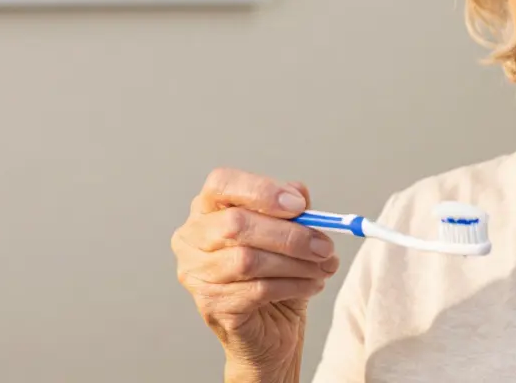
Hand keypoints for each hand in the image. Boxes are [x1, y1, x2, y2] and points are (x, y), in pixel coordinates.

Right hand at [172, 169, 338, 379]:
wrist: (272, 330)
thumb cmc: (276, 275)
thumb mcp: (290, 234)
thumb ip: (292, 210)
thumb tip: (298, 193)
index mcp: (207, 208)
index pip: (221, 184)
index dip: (261, 191)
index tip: (299, 206)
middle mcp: (191, 238)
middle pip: (235, 224)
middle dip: (289, 235)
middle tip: (324, 245)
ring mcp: (195, 273)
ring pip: (248, 260)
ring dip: (296, 263)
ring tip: (323, 268)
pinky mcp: (210, 306)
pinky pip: (256, 290)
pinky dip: (293, 285)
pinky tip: (311, 285)